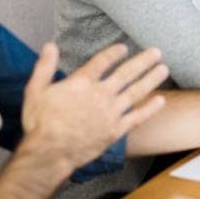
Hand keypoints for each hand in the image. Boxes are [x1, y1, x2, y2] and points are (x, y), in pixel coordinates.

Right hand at [20, 43, 168, 175]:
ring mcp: (111, 112)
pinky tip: (160, 101)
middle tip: (157, 52)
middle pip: (126, 73)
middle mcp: (101, 95)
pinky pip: (137, 117)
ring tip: (164, 69)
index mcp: (82, 83)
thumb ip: (44, 67)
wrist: (50, 152)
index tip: (124, 48)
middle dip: (143, 61)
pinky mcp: (116, 130)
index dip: (114, 53)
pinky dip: (150, 109)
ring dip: (151, 79)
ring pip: (136, 92)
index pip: (102, 62)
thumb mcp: (35, 91)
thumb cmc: (40, 123)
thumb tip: (50, 45)